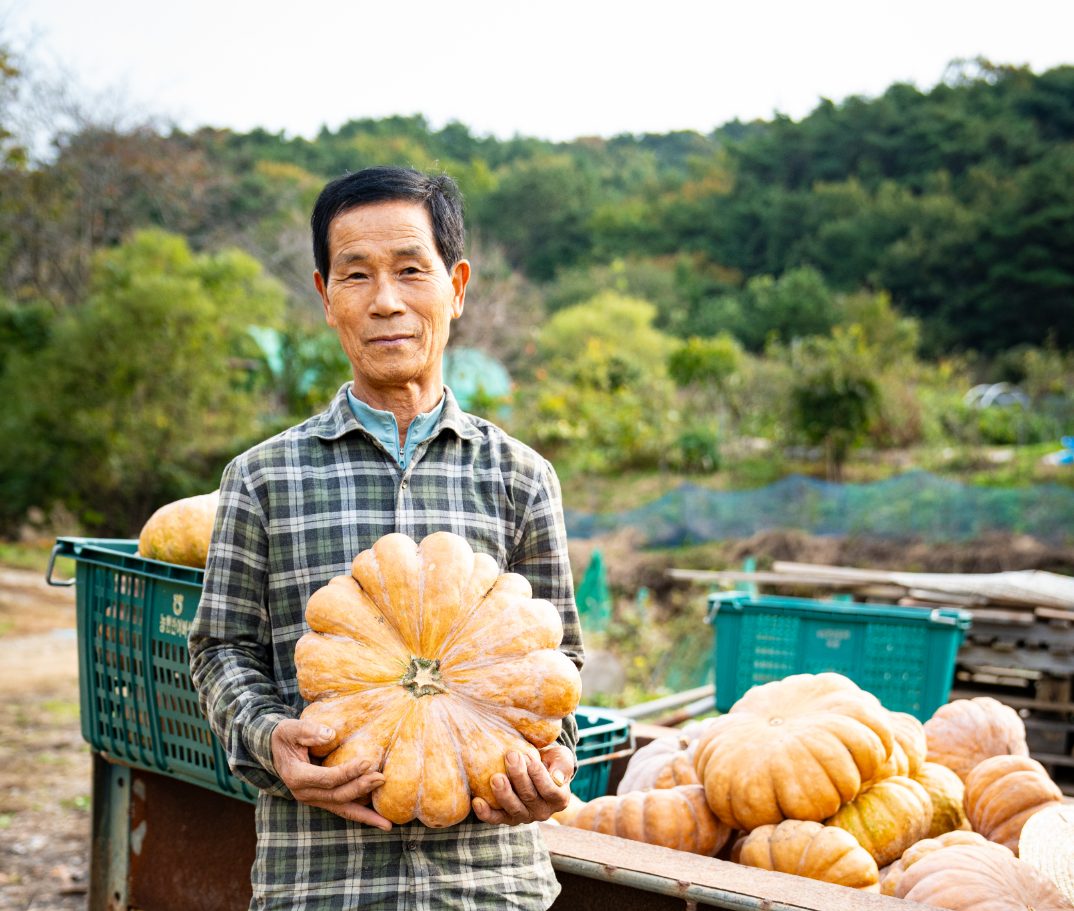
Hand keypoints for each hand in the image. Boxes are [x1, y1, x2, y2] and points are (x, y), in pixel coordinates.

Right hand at [270, 719, 391, 829]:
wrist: (276, 752)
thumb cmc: (285, 738)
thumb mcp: (290, 729)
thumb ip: (308, 731)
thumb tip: (330, 734)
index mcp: (297, 776)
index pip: (326, 778)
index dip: (347, 772)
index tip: (367, 761)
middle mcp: (305, 793)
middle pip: (337, 795)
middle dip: (360, 788)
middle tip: (381, 778)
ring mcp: (314, 799)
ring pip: (342, 809)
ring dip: (365, 815)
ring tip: (386, 823)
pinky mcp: (323, 799)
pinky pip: (343, 809)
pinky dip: (362, 816)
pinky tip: (380, 822)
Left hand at [472, 743, 573, 825]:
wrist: (535, 767)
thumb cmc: (550, 761)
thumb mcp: (561, 758)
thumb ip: (563, 765)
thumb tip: (557, 778)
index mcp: (559, 799)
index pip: (550, 790)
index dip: (539, 776)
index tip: (530, 758)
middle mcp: (543, 812)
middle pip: (530, 798)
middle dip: (519, 777)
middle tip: (510, 756)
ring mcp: (524, 817)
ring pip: (513, 809)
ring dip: (504, 794)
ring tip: (495, 777)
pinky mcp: (507, 818)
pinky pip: (496, 818)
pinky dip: (486, 813)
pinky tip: (477, 802)